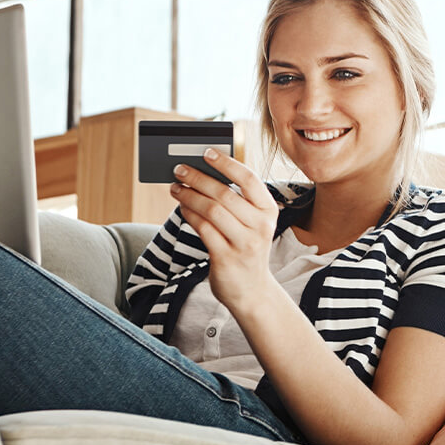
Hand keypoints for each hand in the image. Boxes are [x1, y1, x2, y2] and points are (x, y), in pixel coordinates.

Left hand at [169, 148, 278, 312]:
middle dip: (198, 178)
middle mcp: (260, 226)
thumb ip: (236, 202)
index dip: (226, 163)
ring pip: (211, 210)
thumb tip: (203, 173)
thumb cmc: (246, 250)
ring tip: (175, 188)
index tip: (206, 152)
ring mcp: (244, 243)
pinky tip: (182, 208)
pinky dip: (189, 215)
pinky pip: (203, 229)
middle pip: (224, 193)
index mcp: (269, 211)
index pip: (249, 179)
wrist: (251, 291)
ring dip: (189, 196)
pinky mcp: (226, 258)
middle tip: (179, 169)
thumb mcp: (251, 225)